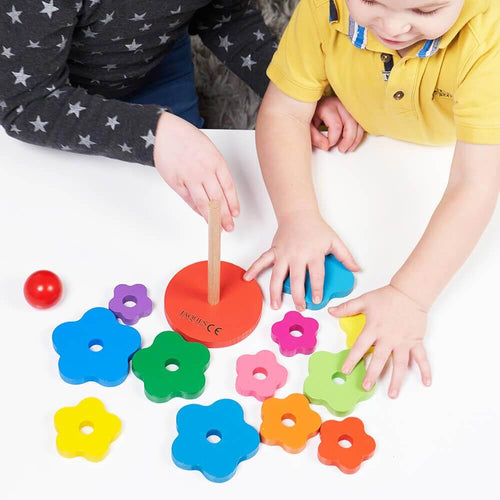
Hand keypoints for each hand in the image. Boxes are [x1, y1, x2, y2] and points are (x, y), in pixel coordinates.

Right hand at [153, 112, 238, 231]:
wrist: (164, 132)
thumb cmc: (186, 138)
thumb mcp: (209, 151)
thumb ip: (215, 171)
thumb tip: (218, 191)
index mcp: (216, 162)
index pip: (229, 187)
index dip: (233, 203)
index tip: (235, 214)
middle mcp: (205, 171)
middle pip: (218, 199)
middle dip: (225, 216)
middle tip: (229, 226)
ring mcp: (191, 178)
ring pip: (205, 203)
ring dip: (212, 218)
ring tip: (218, 228)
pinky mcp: (177, 183)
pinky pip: (190, 200)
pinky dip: (197, 210)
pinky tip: (202, 216)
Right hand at [244, 211, 359, 309]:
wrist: (298, 213)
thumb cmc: (316, 228)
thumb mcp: (334, 241)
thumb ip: (345, 256)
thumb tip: (356, 269)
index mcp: (313, 254)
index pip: (316, 275)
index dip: (317, 289)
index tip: (316, 300)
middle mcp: (297, 255)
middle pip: (297, 279)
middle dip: (298, 296)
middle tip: (299, 307)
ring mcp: (283, 254)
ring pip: (278, 275)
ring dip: (275, 291)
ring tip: (275, 305)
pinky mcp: (274, 251)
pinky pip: (262, 261)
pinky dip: (253, 269)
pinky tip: (247, 278)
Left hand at [310, 97, 364, 152]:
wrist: (313, 102)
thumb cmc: (311, 113)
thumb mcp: (307, 125)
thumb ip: (315, 137)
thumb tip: (326, 146)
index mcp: (327, 106)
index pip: (336, 126)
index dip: (333, 140)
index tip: (328, 146)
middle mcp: (339, 104)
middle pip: (351, 123)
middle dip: (348, 140)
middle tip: (341, 149)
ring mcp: (348, 106)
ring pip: (358, 123)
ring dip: (355, 138)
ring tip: (348, 148)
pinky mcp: (352, 109)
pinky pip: (360, 123)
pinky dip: (358, 134)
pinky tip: (352, 141)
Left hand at [328, 284, 431, 397]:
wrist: (409, 292)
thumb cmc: (387, 296)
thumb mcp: (364, 300)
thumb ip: (347, 308)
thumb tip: (330, 310)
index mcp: (374, 329)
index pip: (360, 347)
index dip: (352, 359)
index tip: (345, 371)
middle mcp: (388, 338)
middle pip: (379, 359)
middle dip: (372, 374)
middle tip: (366, 387)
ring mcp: (403, 341)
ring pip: (399, 364)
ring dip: (396, 380)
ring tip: (392, 394)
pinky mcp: (415, 341)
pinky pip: (421, 357)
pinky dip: (425, 369)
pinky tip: (426, 382)